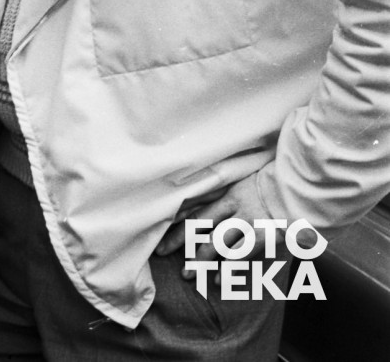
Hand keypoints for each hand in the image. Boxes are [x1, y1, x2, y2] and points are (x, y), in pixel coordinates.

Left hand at [155, 174, 272, 281]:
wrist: (300, 187)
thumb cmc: (276, 185)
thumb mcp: (250, 182)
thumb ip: (234, 193)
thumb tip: (219, 204)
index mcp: (229, 192)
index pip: (198, 205)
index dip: (178, 218)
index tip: (161, 229)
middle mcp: (234, 206)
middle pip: (200, 223)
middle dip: (179, 239)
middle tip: (162, 252)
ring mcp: (247, 220)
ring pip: (216, 242)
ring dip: (200, 259)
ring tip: (187, 274)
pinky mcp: (262, 234)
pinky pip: (240, 254)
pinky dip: (228, 268)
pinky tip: (217, 279)